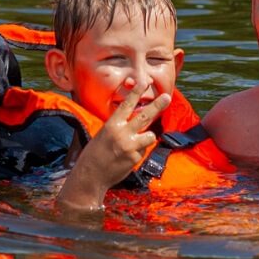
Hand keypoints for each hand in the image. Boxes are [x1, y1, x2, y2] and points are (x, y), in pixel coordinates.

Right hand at [56, 80, 170, 211]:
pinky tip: (126, 158)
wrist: (91, 176)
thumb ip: (119, 126)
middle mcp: (122, 133)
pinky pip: (143, 150)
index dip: (136, 92)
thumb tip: (135, 119)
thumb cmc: (95, 153)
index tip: (144, 82)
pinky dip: (138, 152)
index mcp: (111, 125)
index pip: (126, 105)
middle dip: (157, 106)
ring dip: (146, 138)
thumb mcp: (104, 134)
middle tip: (167, 97)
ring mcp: (130, 146)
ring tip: (135, 143)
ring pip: (150, 136)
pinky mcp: (135, 158)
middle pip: (144, 116)